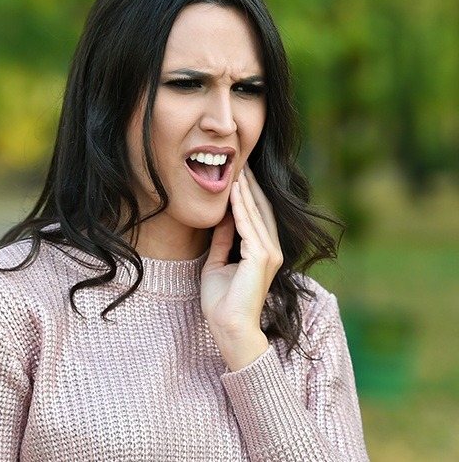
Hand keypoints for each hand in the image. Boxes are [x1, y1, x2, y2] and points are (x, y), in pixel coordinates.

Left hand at [201, 163, 282, 370]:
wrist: (229, 328)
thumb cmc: (222, 302)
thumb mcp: (218, 263)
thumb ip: (223, 241)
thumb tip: (221, 219)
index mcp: (263, 252)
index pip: (256, 216)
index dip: (247, 194)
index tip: (238, 174)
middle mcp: (271, 250)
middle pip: (261, 209)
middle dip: (250, 185)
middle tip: (241, 162)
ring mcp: (269, 253)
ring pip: (255, 213)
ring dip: (245, 190)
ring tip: (237, 168)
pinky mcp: (261, 257)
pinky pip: (248, 225)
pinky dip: (240, 206)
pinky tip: (233, 190)